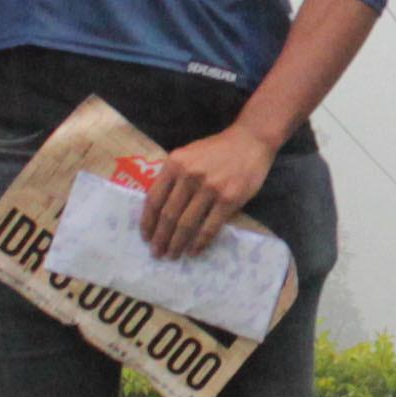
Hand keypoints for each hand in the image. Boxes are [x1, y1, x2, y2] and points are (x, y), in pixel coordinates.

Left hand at [143, 127, 273, 260]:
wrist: (250, 141)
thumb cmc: (216, 150)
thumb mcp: (188, 155)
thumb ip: (172, 176)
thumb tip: (158, 208)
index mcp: (174, 164)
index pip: (153, 199)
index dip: (147, 222)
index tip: (145, 236)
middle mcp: (189, 175)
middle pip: (168, 215)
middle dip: (160, 238)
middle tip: (156, 253)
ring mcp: (209, 188)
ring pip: (186, 224)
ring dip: (176, 243)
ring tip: (172, 255)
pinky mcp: (228, 199)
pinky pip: (209, 227)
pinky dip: (199, 242)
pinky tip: (193, 250)